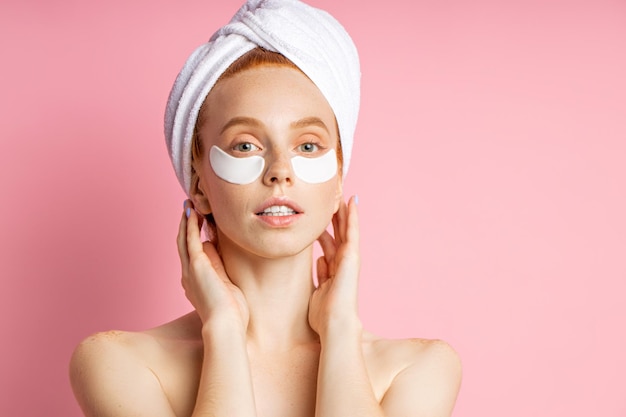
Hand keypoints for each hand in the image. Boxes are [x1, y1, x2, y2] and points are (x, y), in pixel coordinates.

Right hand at [177, 200, 248, 328]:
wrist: (226, 325)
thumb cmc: (232, 313)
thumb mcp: (225, 285)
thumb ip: (218, 267)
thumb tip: (213, 247)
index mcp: (195, 282)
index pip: (191, 255)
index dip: (192, 238)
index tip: (196, 225)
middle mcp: (188, 275)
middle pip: (182, 245)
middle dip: (184, 226)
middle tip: (188, 209)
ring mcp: (190, 270)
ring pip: (183, 240)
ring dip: (185, 222)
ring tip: (189, 206)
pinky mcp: (197, 266)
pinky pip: (190, 240)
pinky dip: (190, 225)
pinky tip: (192, 213)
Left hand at [308, 196, 361, 339]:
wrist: (334, 324)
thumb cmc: (324, 315)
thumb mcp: (318, 291)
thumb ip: (320, 275)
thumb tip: (319, 260)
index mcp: (334, 272)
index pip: (329, 247)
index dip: (325, 232)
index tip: (319, 220)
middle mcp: (343, 263)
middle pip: (338, 235)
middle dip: (335, 218)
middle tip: (332, 200)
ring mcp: (349, 259)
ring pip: (346, 229)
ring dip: (345, 212)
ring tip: (342, 195)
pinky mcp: (353, 256)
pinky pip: (352, 231)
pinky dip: (353, 216)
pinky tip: (352, 202)